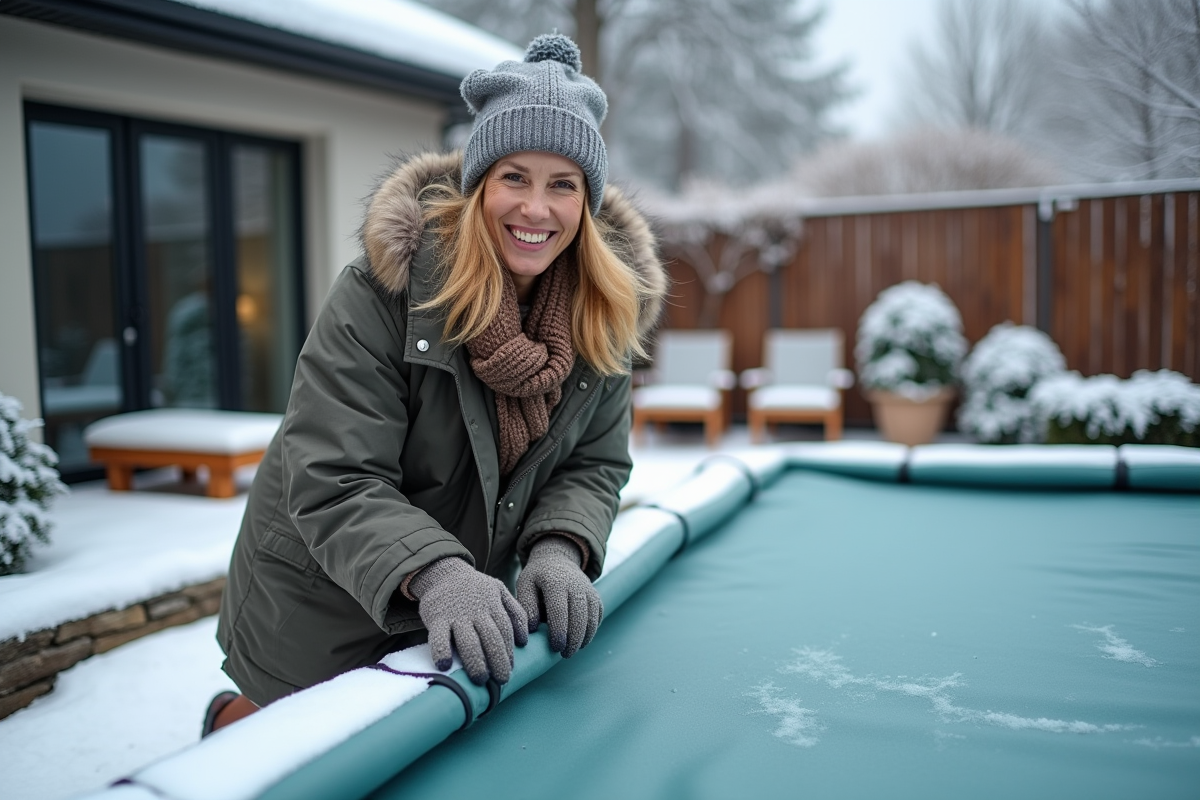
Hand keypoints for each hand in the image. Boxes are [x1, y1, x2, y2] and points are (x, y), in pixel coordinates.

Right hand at [408, 557, 528, 684]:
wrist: (444, 572)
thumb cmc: (475, 588)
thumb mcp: (499, 590)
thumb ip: (514, 611)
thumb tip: (525, 639)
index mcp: (492, 605)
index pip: (504, 630)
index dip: (508, 650)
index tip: (510, 668)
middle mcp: (476, 611)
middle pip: (490, 637)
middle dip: (497, 659)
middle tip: (501, 679)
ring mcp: (456, 615)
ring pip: (467, 639)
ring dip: (475, 660)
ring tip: (480, 678)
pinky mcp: (436, 618)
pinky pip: (438, 636)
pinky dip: (440, 650)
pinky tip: (444, 665)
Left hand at [517, 535, 602, 657]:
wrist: (558, 559)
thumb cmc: (537, 577)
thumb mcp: (525, 584)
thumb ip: (526, 606)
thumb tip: (532, 629)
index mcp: (555, 582)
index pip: (560, 611)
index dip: (559, 632)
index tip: (555, 647)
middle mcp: (576, 585)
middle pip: (579, 617)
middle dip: (574, 640)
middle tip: (564, 655)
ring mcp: (589, 590)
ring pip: (591, 619)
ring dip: (584, 638)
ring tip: (572, 651)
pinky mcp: (596, 596)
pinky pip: (598, 616)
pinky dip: (591, 631)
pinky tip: (581, 641)